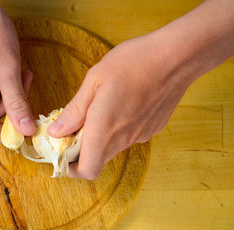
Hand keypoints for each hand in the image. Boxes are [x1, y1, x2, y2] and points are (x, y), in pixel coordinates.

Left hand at [47, 0, 233, 179]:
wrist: (178, 56)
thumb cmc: (133, 62)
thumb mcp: (94, 81)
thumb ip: (74, 111)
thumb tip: (55, 132)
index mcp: (104, 128)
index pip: (87, 170)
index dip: (72, 168)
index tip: (63, 152)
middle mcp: (124, 138)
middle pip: (98, 159)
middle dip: (83, 149)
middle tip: (77, 125)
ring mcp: (141, 135)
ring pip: (113, 147)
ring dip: (102, 137)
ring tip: (100, 108)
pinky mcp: (153, 129)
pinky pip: (129, 136)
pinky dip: (120, 128)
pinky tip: (123, 103)